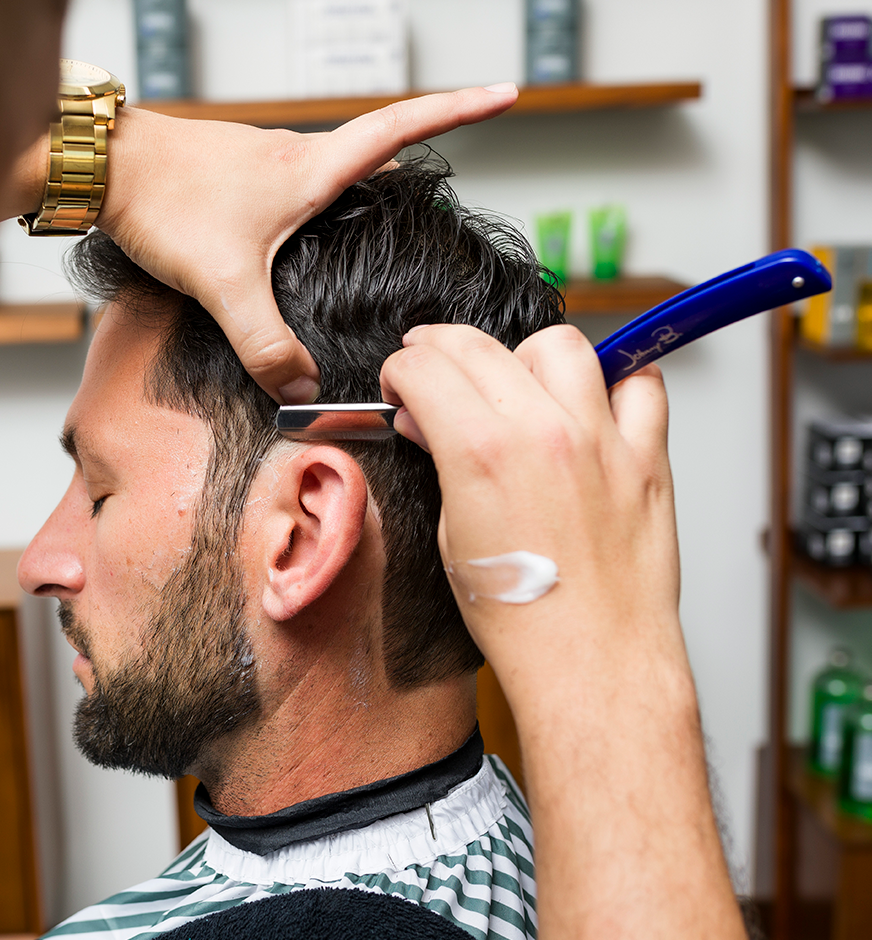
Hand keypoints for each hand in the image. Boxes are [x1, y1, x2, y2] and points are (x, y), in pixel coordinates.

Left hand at [92, 86, 517, 403]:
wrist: (102, 168)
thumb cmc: (163, 201)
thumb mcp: (223, 281)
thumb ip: (266, 341)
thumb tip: (303, 386)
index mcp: (312, 170)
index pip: (402, 128)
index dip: (459, 111)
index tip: (506, 93)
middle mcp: (298, 159)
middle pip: (379, 150)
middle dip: (424, 156)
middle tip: (452, 189)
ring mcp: (270, 166)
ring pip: (337, 171)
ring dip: (371, 186)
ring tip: (396, 223)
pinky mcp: (246, 181)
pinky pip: (302, 187)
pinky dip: (326, 205)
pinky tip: (313, 241)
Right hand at [380, 323, 679, 666]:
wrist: (594, 663)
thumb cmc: (525, 622)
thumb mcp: (454, 538)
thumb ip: (443, 464)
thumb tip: (429, 421)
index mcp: (482, 454)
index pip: (426, 368)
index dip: (400, 370)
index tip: (402, 382)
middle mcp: (544, 434)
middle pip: (478, 345)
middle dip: (439, 347)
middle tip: (433, 368)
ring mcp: (602, 440)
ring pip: (560, 345)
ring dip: (524, 356)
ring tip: (516, 385)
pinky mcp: (647, 458)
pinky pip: (642, 382)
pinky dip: (616, 381)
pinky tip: (593, 403)